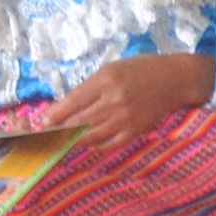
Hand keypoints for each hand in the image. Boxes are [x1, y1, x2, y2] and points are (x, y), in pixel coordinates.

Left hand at [43, 49, 215, 147]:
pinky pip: (109, 145)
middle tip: (45, 136)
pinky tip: (87, 144)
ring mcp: (125, 118)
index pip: (73, 102)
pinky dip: (95, 146)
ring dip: (73, 141)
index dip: (55, 114)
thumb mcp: (111, 69)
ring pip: (91, 136)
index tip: (42, 122)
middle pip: (79, 121)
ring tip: (60, 143)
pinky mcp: (135, 131)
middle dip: (59, 130)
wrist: (173, 79)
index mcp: (106, 80)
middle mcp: (114, 100)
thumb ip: (89, 87)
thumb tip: (65, 107)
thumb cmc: (139, 70)